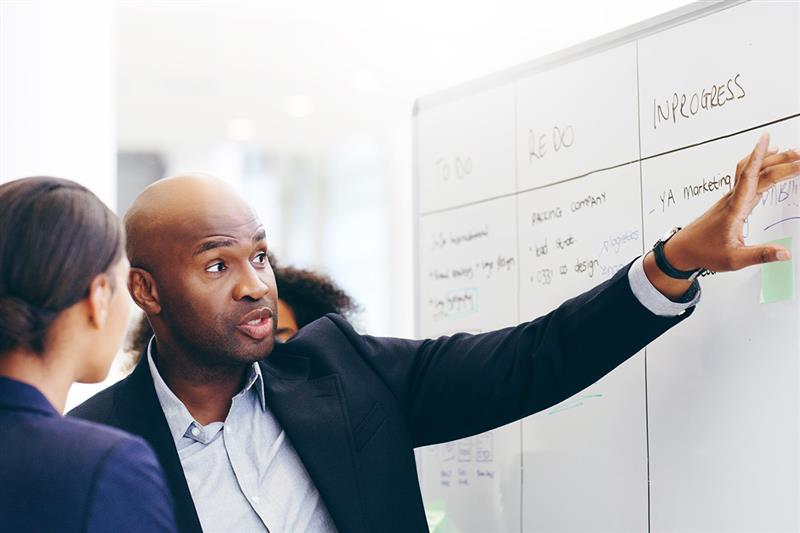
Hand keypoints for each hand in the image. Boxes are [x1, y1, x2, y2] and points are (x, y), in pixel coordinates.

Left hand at [645, 132, 799, 299]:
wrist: (682, 250)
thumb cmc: (704, 252)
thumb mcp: (734, 259)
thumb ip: (760, 255)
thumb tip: (785, 254)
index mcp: (734, 209)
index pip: (749, 177)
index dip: (758, 156)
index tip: (765, 138)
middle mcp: (733, 199)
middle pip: (758, 172)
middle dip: (781, 161)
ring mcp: (732, 199)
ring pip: (752, 173)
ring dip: (771, 161)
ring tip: (793, 154)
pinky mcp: (733, 202)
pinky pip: (748, 179)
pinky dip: (761, 168)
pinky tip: (770, 164)